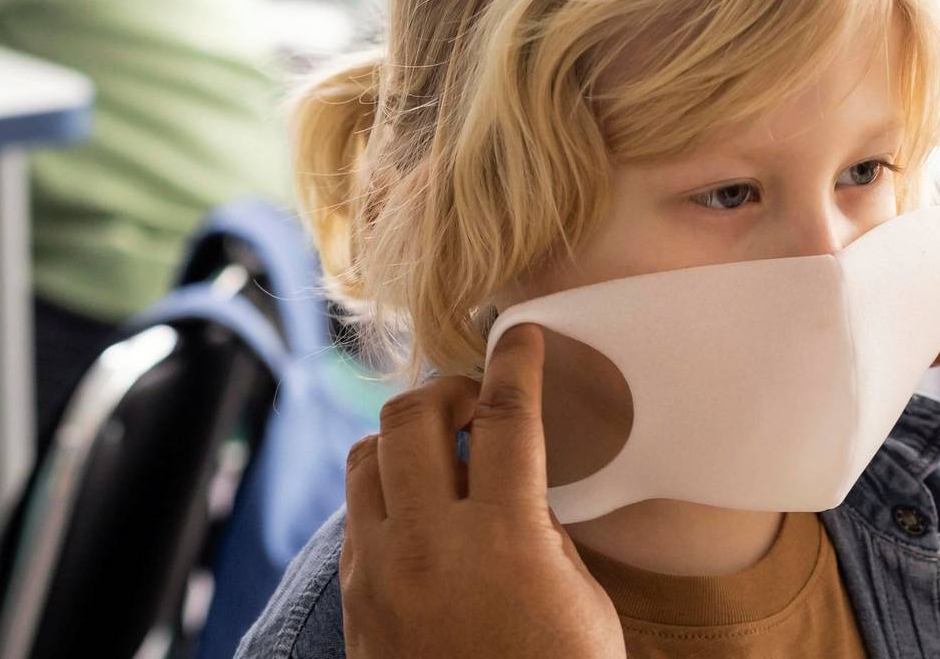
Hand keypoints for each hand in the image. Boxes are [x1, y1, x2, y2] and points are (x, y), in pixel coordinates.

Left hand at [339, 325, 623, 658]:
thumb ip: (546, 533)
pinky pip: (356, 516)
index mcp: (503, 540)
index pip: (505, 418)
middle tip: (474, 400)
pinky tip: (418, 509)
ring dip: (404, 438)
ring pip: (367, 458)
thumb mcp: (582, 602)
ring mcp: (382, 573)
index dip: (515, 363)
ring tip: (441, 452)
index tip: (519, 336)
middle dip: (445, 391)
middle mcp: (430, 546)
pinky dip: (384, 492)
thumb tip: (514, 489)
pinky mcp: (357, 603)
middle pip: (412, 417)